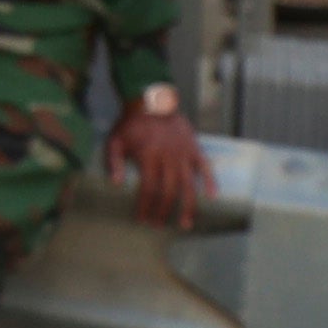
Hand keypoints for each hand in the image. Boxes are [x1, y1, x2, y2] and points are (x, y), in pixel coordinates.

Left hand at [112, 103, 215, 229]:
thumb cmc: (132, 124)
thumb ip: (114, 161)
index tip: (142, 219)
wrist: (152, 102)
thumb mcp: (115, 140)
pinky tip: (212, 198)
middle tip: (158, 225)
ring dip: (188, 206)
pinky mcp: (195, 148)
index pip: (149, 188)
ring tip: (186, 223)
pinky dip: (211, 182)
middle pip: (169, 191)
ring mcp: (184, 154)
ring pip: (189, 185)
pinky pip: (206, 167)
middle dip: (163, 211)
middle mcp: (169, 158)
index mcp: (149, 156)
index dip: (146, 206)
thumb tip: (116, 184)